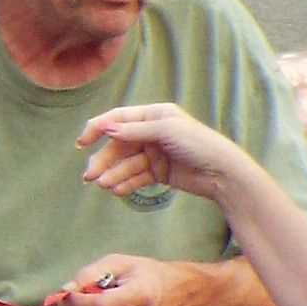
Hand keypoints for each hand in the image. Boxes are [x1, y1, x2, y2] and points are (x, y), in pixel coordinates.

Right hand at [80, 102, 250, 206]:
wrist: (224, 174)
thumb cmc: (200, 144)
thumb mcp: (166, 131)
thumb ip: (134, 131)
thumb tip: (105, 128)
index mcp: (154, 115)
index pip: (119, 119)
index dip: (98, 128)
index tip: (82, 142)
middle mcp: (151, 132)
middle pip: (118, 145)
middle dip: (104, 160)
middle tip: (90, 176)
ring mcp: (154, 153)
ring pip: (125, 163)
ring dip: (113, 174)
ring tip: (105, 186)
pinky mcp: (158, 172)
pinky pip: (136, 176)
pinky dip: (126, 183)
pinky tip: (117, 190)